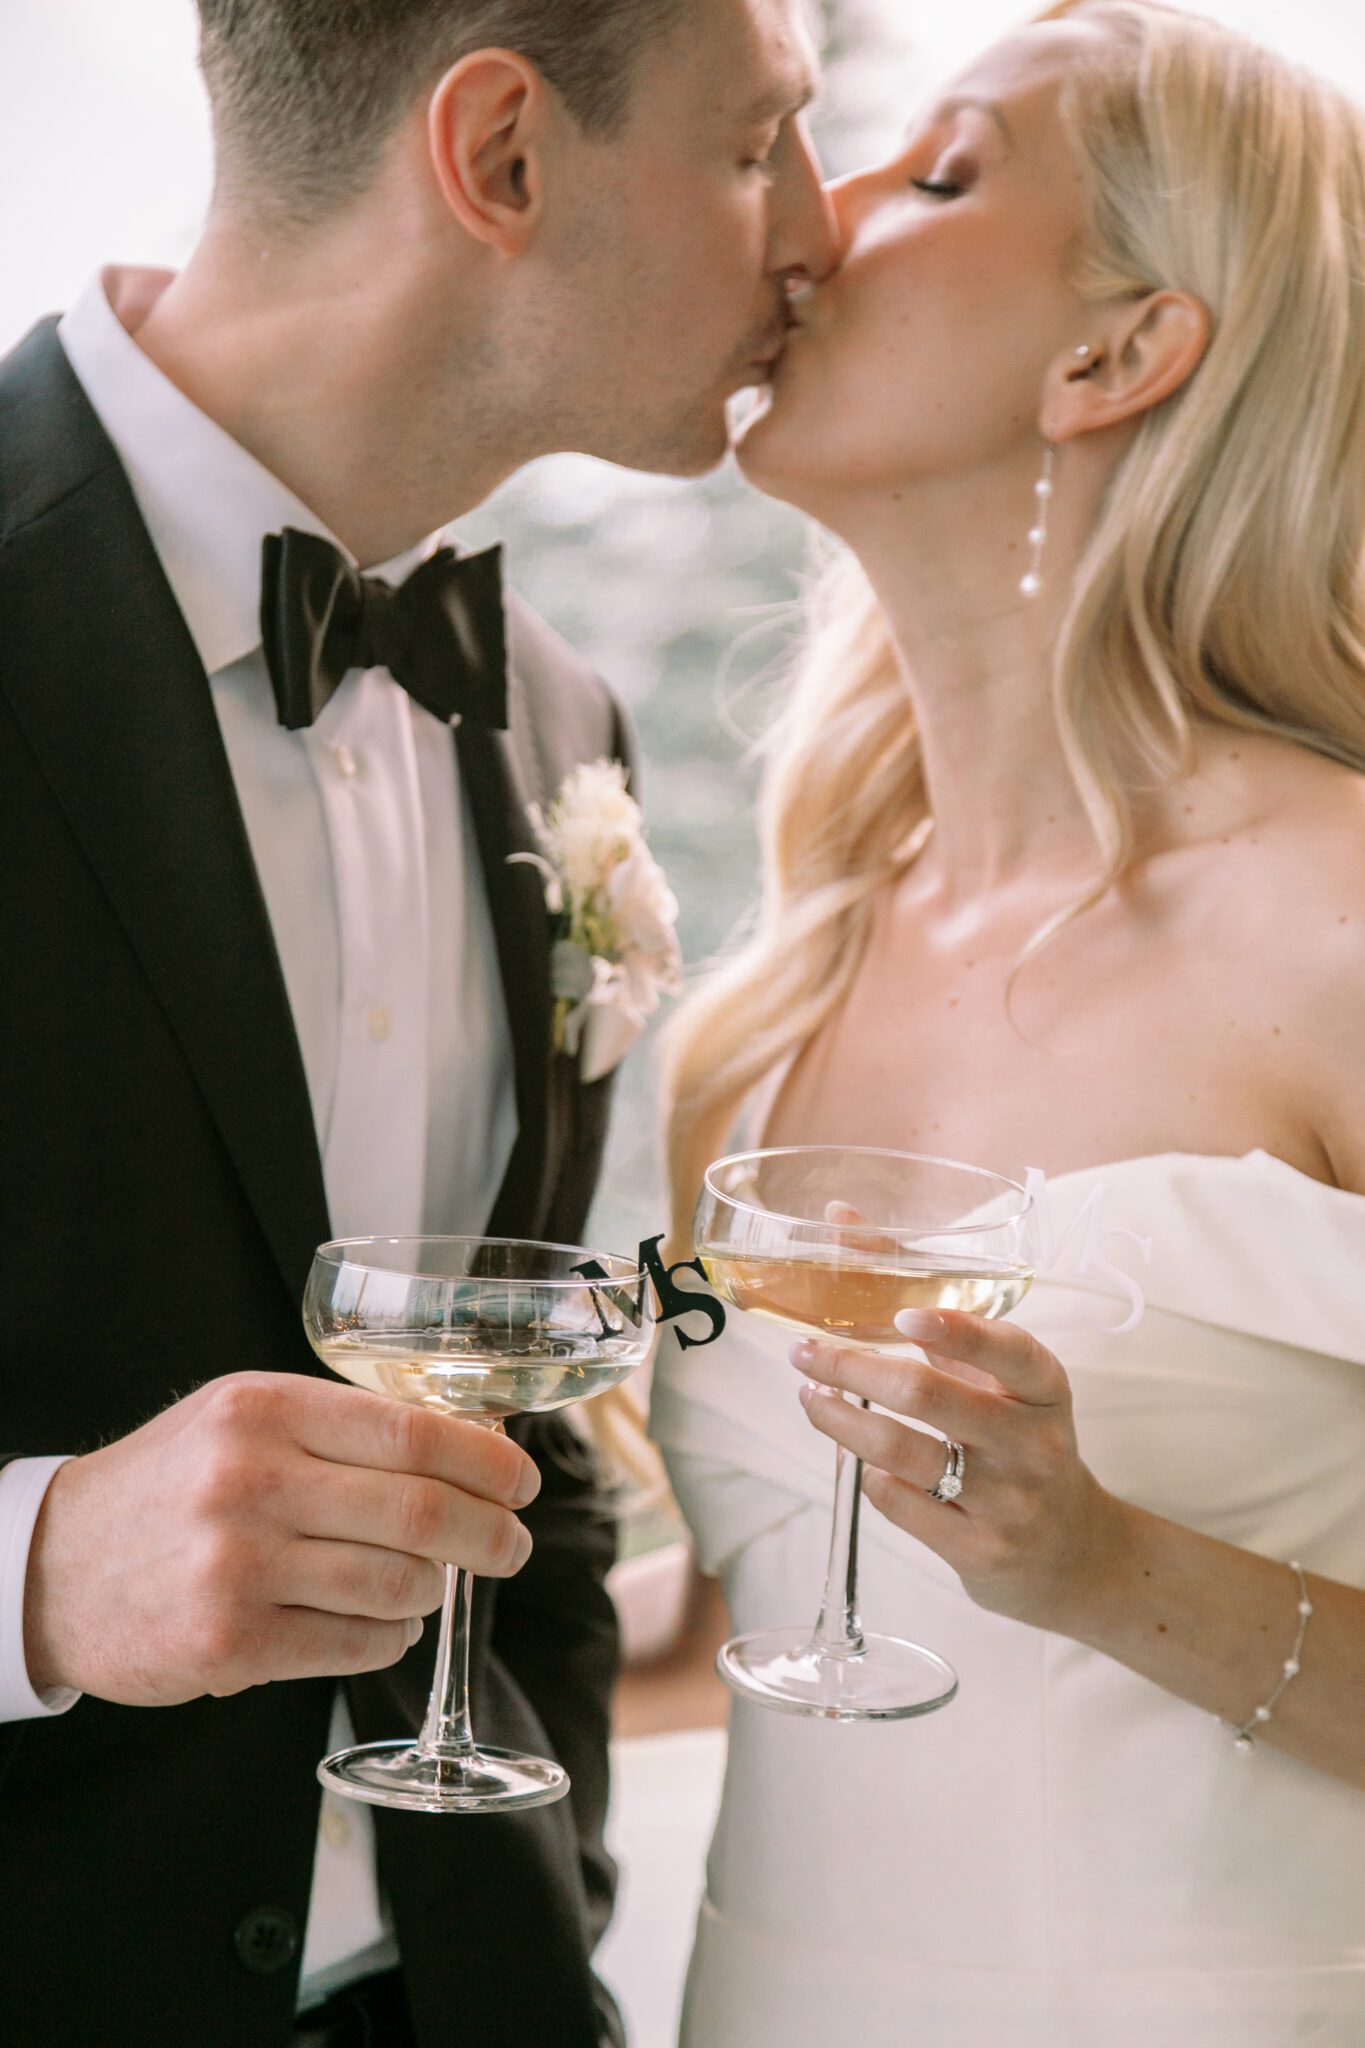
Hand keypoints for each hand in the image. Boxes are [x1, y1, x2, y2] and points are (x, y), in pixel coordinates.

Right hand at [23, 1372, 540, 1705]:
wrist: (53, 1566)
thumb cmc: (170, 1486)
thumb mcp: (241, 1419)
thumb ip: (341, 1424)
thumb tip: (469, 1438)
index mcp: (265, 1409)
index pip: (412, 1432)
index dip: (487, 1461)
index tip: (523, 1481)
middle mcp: (252, 1480)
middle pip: (419, 1511)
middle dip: (488, 1534)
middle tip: (512, 1547)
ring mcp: (239, 1564)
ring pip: (397, 1584)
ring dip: (434, 1592)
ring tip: (430, 1587)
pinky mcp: (230, 1642)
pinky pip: (355, 1645)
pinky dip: (390, 1640)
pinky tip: (385, 1627)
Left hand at [790, 1308, 1127, 1633]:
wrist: (1074, 1554)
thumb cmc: (1025, 1452)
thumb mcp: (1015, 1395)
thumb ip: (960, 1345)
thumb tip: (882, 1285)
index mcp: (1045, 1393)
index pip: (1008, 1351)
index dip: (955, 1330)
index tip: (902, 1315)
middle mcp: (1031, 1445)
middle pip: (928, 1396)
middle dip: (853, 1369)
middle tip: (807, 1353)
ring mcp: (1006, 1502)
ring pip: (901, 1451)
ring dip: (841, 1421)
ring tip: (811, 1399)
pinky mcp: (977, 1549)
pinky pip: (898, 1501)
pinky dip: (867, 1473)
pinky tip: (860, 1460)